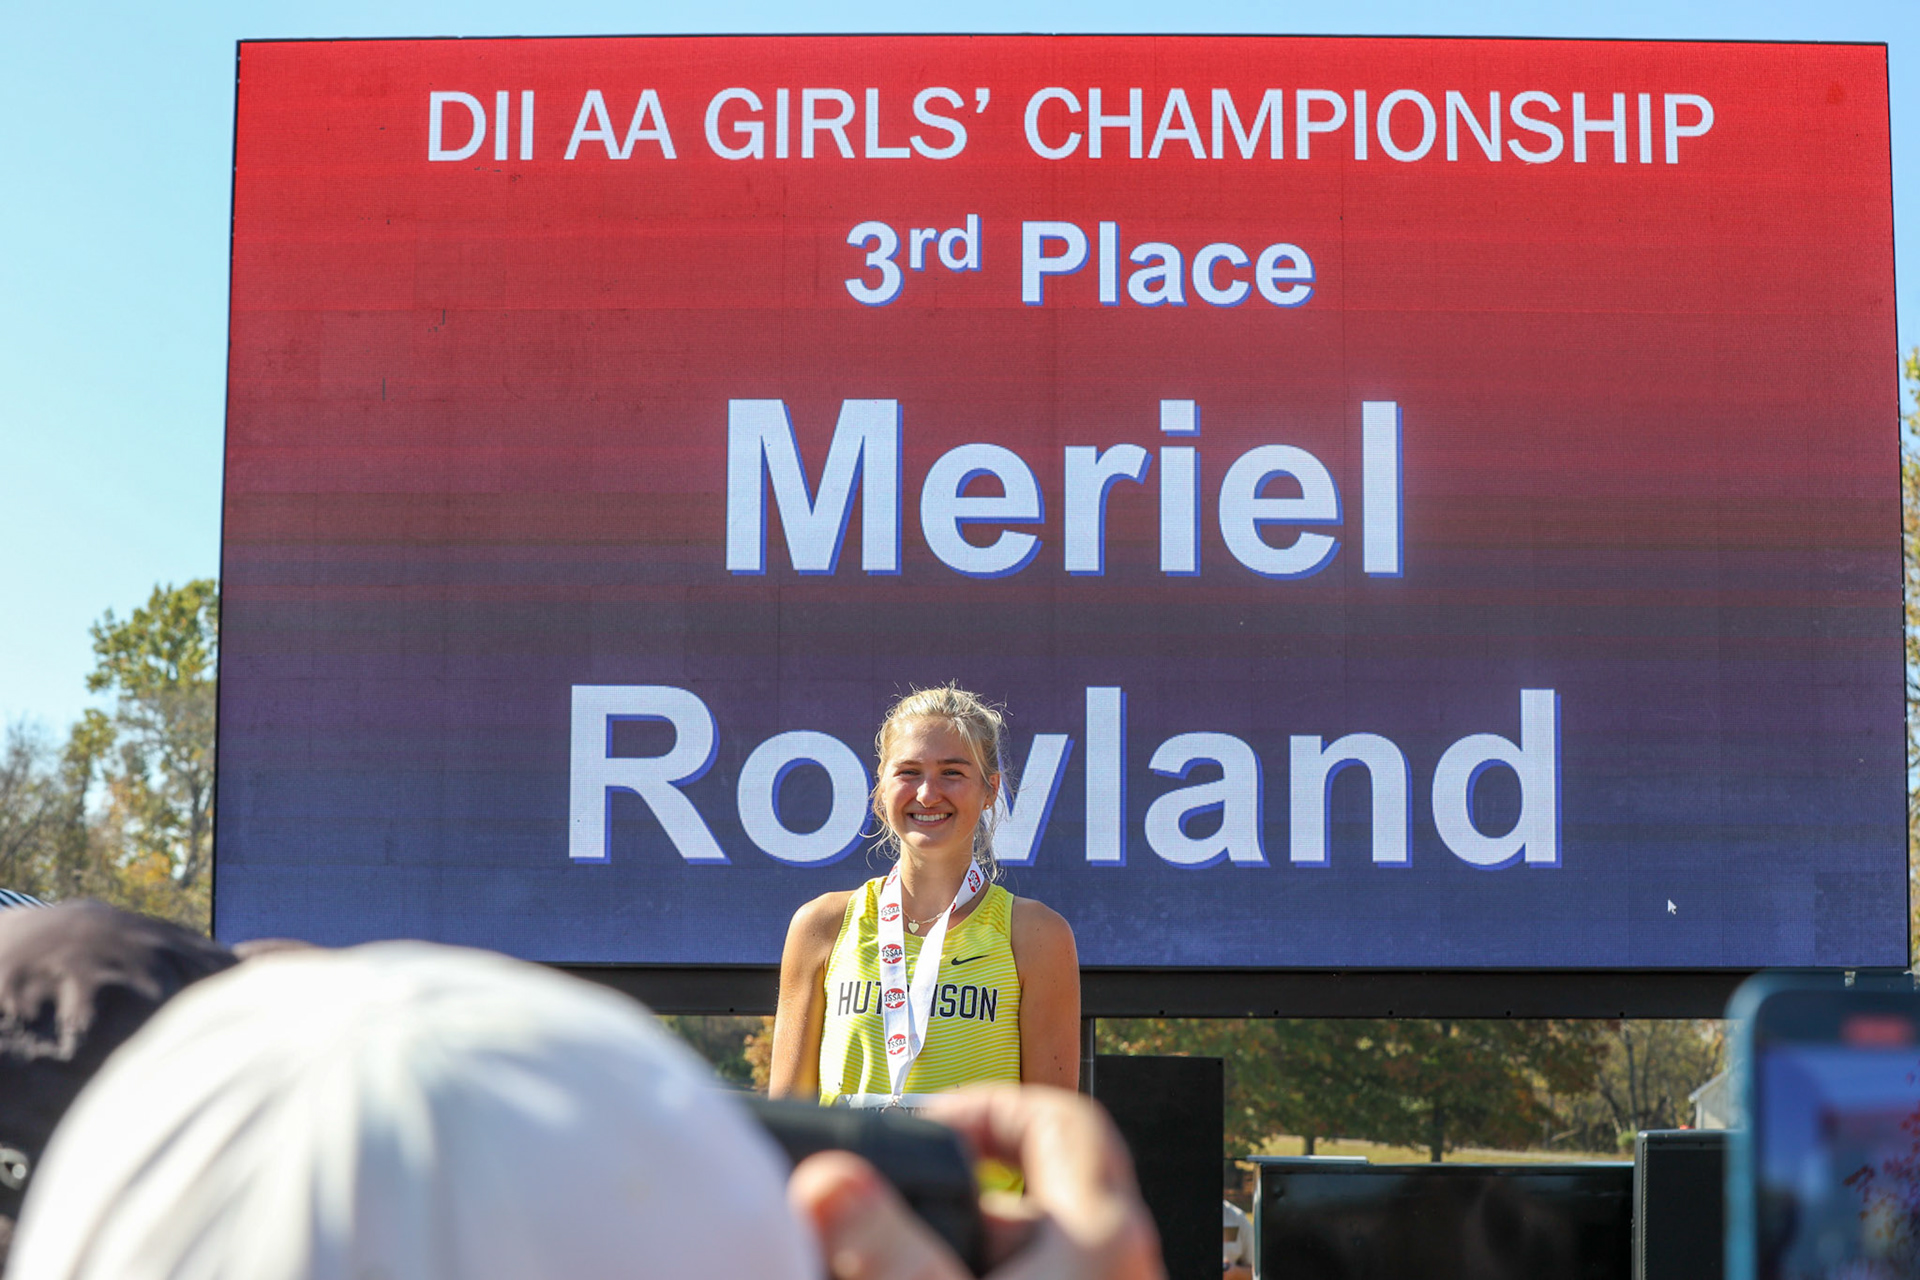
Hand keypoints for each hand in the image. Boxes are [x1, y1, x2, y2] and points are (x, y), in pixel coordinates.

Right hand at [788, 1084, 1163, 1279]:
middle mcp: (1110, 1261)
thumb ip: (885, 1247)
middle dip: (945, 1198)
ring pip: (1018, 1247)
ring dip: (944, 1249)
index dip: (986, 1104)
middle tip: (880, 1213)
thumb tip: (827, 1182)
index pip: (1062, 1116)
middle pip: (1025, 1190)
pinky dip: (961, 1276)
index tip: (920, 1128)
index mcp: (1100, 1232)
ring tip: (875, 1263)